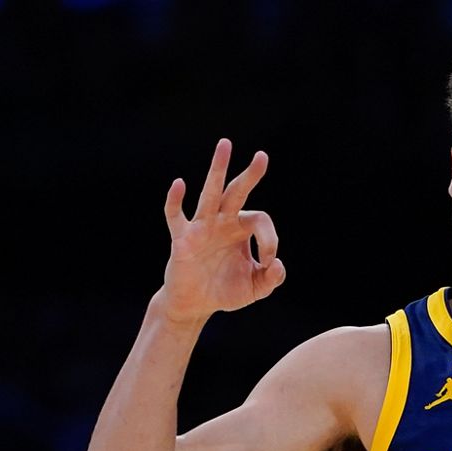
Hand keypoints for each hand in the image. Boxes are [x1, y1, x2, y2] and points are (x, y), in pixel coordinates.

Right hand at [160, 138, 284, 323]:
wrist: (195, 304)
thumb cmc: (225, 290)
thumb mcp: (255, 288)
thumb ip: (271, 279)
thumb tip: (277, 264)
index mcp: (242, 229)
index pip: (261, 221)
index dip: (270, 240)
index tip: (268, 263)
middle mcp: (223, 222)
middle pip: (237, 192)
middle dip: (250, 175)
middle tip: (262, 156)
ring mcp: (202, 227)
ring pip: (211, 194)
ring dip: (218, 170)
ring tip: (225, 145)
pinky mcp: (182, 238)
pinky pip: (175, 215)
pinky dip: (175, 200)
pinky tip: (179, 184)